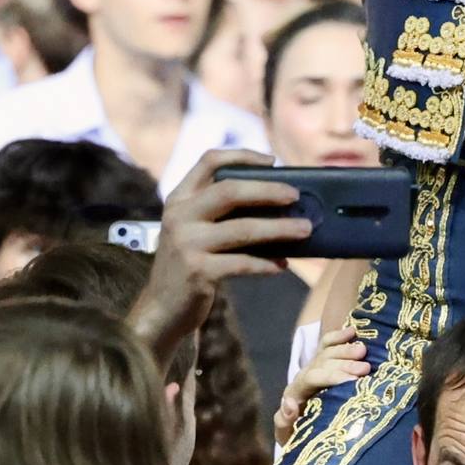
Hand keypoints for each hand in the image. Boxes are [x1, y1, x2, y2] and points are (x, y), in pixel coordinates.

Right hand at [129, 151, 309, 354]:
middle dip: (268, 190)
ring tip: (304, 230)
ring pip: (242, 229)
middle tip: (296, 195)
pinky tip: (282, 265)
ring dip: (279, 228)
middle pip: (229, 190)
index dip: (243, 155)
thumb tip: (276, 203)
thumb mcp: (192, 230)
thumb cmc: (187, 265)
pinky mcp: (198, 271)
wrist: (160, 308)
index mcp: (178, 199)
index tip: (273, 161)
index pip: (208, 161)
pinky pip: (242, 263)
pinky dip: (266, 264)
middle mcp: (179, 216)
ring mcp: (187, 244)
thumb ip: (218, 213)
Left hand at [276, 333, 368, 447]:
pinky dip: (339, 337)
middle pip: (323, 363)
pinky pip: (327, 345)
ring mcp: (312, 368)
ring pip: (328, 352)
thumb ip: (284, 421)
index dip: (333, 377)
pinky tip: (353, 331)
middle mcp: (303, 377)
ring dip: (346, 350)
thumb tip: (288, 403)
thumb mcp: (288, 434)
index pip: (313, 377)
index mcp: (295, 392)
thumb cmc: (296, 436)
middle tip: (366, 368)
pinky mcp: (321, 364)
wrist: (298, 430)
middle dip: (344, 364)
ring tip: (364, 350)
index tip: (353, 381)